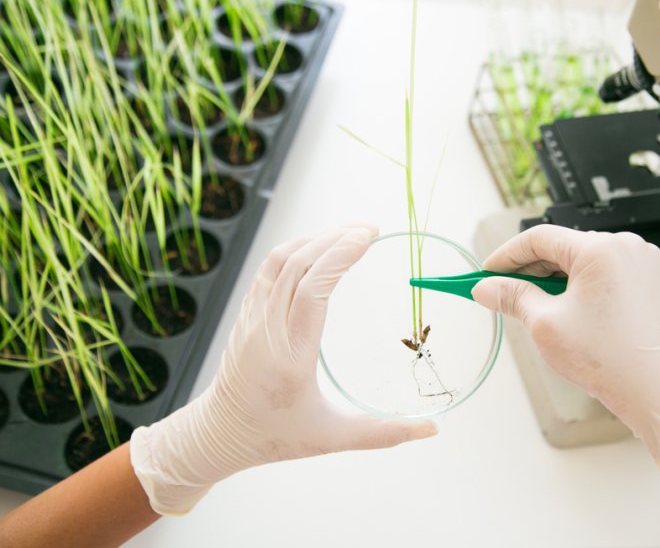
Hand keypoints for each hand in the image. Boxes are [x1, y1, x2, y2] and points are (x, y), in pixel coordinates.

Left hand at [130, 227, 437, 515]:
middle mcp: (267, 330)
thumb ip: (383, 434)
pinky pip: (268, 269)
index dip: (339, 257)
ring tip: (348, 232)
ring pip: (279, 261)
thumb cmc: (275, 436)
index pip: (312, 290)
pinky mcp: (246, 313)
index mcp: (291, 358)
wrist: (218, 433)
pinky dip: (295, 249)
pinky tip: (317, 248)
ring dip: (314, 239)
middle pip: (296, 265)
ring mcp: (252, 318)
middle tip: (370, 229)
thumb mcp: (332, 439)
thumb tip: (431, 431)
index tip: (367, 238)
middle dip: (334, 238)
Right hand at [471, 225, 659, 469]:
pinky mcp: (654, 280)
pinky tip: (569, 307)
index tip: (488, 272)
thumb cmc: (606, 359)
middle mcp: (627, 247)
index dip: (508, 255)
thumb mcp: (544, 323)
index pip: (540, 238)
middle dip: (532, 269)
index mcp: (601, 249)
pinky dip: (585, 284)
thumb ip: (512, 296)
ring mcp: (645, 262)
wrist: (654, 390)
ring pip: (586, 260)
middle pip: (564, 247)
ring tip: (537, 304)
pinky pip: (609, 271)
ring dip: (558, 276)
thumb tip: (485, 288)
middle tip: (505, 290)